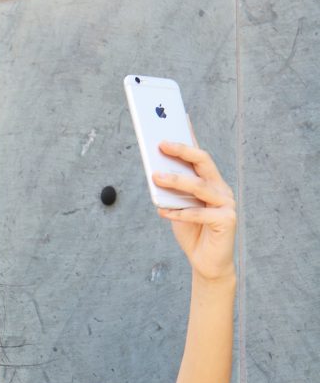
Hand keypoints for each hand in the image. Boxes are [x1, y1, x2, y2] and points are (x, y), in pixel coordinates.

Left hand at [152, 115, 236, 281]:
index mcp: (211, 182)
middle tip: (161, 143)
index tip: (176, 118)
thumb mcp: (177, 209)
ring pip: (199, 186)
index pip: (199, 155)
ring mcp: (226, 204)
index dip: (189, 136)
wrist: (207, 264)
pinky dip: (179, 213)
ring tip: (155, 177)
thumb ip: (171, 193)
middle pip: (203, 162)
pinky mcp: (226, 221)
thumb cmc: (192, 234)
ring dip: (176, 180)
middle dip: (182, 150)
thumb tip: (155, 172)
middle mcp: (221, 189)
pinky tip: (162, 211)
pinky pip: (198, 214)